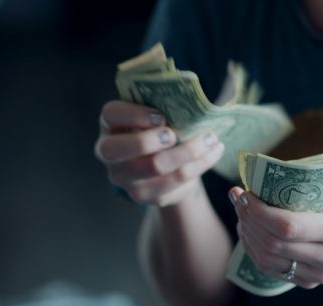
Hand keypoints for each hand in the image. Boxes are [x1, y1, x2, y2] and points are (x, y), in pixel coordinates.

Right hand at [94, 101, 224, 206]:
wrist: (166, 168)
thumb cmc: (161, 130)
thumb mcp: (157, 114)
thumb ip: (165, 104)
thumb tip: (192, 94)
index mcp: (110, 124)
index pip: (111, 114)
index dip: (134, 115)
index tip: (161, 116)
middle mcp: (108, 152)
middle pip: (118, 149)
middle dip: (149, 140)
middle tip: (175, 134)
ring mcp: (124, 177)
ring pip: (154, 167)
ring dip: (188, 151)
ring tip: (211, 139)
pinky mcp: (144, 194)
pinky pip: (175, 180)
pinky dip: (199, 164)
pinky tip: (214, 152)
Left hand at [229, 184, 322, 288]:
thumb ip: (304, 186)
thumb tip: (259, 177)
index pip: (288, 226)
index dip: (258, 211)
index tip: (244, 193)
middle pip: (273, 244)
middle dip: (248, 219)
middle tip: (238, 198)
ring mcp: (321, 275)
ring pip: (267, 260)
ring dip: (247, 234)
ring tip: (242, 212)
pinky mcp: (310, 282)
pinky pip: (272, 269)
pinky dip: (255, 249)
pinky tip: (250, 230)